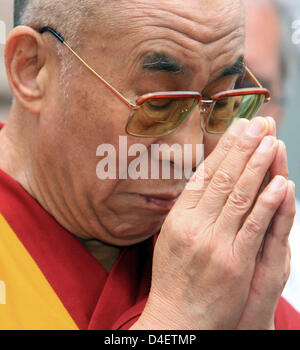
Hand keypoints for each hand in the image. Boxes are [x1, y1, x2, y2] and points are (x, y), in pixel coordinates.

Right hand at [132, 117, 293, 329]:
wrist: (177, 318)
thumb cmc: (174, 278)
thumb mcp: (170, 238)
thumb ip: (186, 211)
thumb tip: (201, 184)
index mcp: (178, 218)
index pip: (203, 175)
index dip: (222, 150)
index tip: (237, 129)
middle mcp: (194, 225)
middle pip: (221, 179)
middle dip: (242, 148)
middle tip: (258, 123)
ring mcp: (214, 243)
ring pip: (238, 196)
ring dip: (257, 167)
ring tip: (271, 142)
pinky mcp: (234, 262)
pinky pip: (253, 227)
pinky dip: (268, 203)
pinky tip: (280, 183)